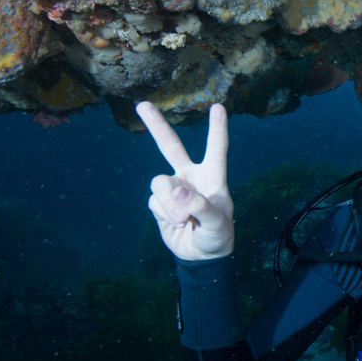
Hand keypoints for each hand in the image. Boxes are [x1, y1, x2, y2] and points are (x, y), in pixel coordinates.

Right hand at [137, 102, 234, 259]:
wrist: (201, 255)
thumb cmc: (217, 235)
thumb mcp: (217, 224)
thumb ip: (200, 206)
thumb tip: (177, 189)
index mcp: (213, 176)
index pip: (216, 149)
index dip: (217, 128)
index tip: (219, 107)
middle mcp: (190, 176)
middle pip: (170, 147)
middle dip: (156, 126)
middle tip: (142, 105)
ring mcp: (173, 188)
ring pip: (159, 183)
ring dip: (168, 202)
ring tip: (183, 219)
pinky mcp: (159, 203)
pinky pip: (154, 202)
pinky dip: (164, 214)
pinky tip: (176, 223)